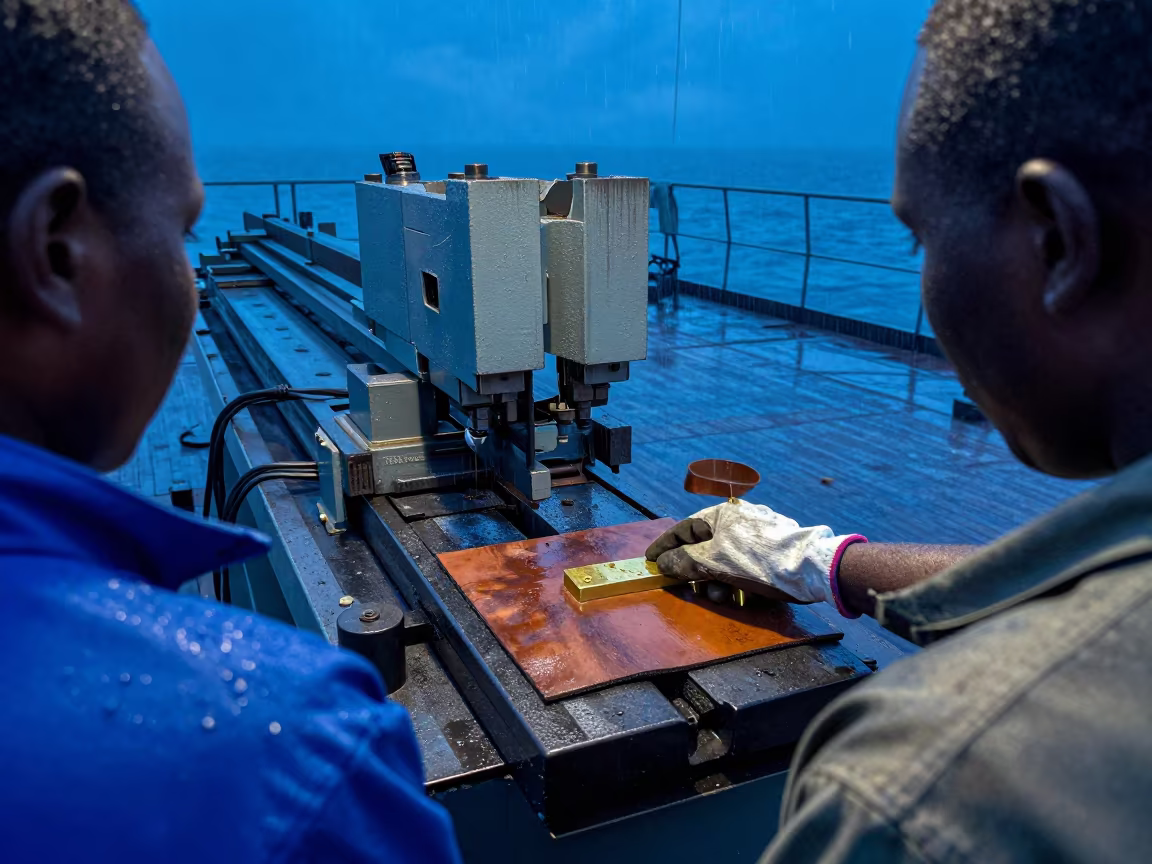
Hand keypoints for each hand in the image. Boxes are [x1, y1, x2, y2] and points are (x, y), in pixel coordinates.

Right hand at [645, 501, 865, 615]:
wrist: (809, 569)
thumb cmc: (758, 560)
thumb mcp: (714, 562)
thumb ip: (684, 562)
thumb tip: (663, 563)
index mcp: (721, 515)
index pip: (683, 528)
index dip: (665, 546)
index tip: (650, 560)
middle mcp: (737, 523)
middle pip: (703, 548)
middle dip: (694, 572)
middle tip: (686, 587)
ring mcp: (756, 538)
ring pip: (723, 562)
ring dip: (716, 582)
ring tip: (719, 596)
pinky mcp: (771, 555)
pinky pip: (743, 569)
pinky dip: (736, 583)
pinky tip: (740, 596)